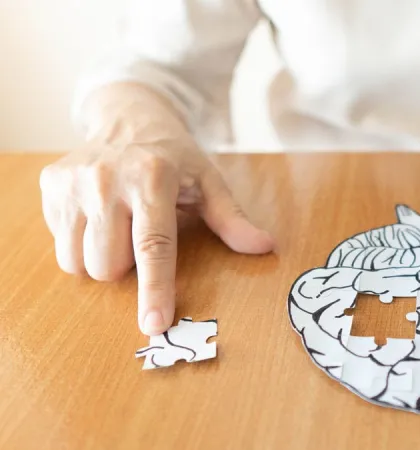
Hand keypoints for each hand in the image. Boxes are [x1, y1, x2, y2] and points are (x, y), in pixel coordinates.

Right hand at [40, 134, 273, 334]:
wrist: (129, 119)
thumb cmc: (175, 159)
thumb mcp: (209, 184)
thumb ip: (233, 220)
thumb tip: (265, 247)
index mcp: (152, 178)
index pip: (153, 246)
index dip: (155, 289)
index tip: (154, 324)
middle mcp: (106, 179)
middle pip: (109, 265)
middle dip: (128, 267)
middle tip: (142, 235)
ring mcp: (71, 182)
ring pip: (78, 262)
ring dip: (100, 259)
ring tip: (119, 228)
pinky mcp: (50, 185)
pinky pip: (60, 245)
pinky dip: (80, 242)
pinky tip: (98, 216)